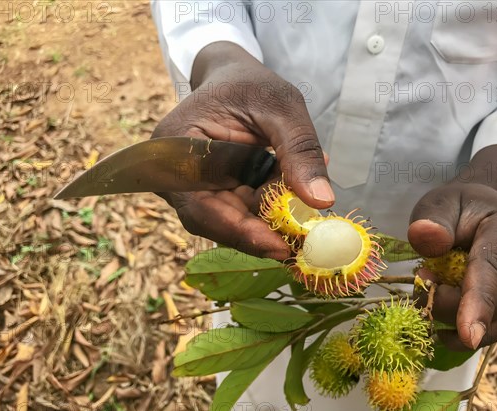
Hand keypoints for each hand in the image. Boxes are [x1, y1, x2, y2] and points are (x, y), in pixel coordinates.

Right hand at [152, 42, 332, 259]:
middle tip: (302, 242)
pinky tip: (292, 199)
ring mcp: (192, 186)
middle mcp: (175, 174)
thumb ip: (300, 150)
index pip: (200, 206)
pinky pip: (239, 211)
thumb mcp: (282, 106)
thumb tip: (321, 201)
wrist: (233, 77)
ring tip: (303, 211)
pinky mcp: (212, 191)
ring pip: (230, 220)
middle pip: (214, 221)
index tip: (279, 247)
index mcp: (176, 146)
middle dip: (260, 231)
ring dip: (268, 219)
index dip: (238, 232)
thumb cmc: (251, 84)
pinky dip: (268, 209)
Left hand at [407, 146, 496, 349]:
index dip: (478, 304)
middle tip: (421, 276)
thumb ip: (431, 220)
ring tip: (435, 284)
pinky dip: (462, 333)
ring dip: (451, 314)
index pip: (492, 271)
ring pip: (487, 323)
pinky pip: (492, 332)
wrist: (483, 212)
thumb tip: (425, 238)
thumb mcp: (438, 204)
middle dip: (445, 301)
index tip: (468, 335)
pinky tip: (442, 326)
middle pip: (487, 302)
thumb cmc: (457, 208)